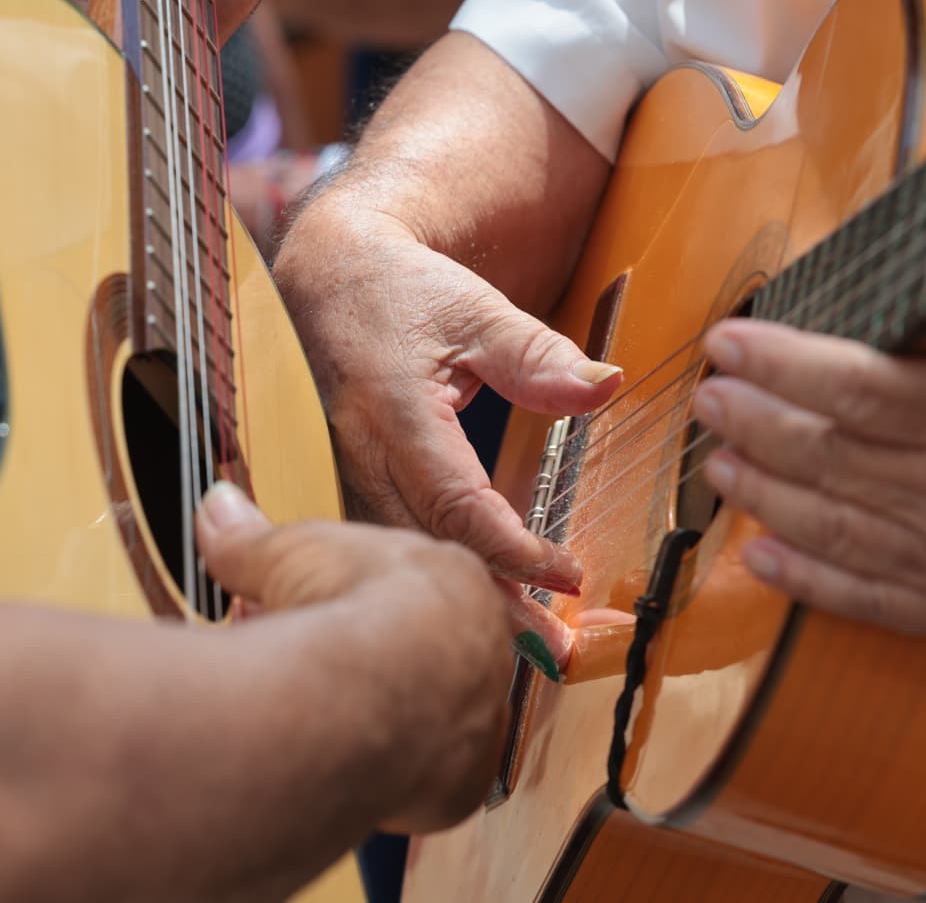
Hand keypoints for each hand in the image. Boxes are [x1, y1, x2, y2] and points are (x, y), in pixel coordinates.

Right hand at [195, 482, 513, 829]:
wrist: (376, 687)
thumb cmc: (347, 606)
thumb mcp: (288, 554)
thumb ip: (252, 538)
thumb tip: (218, 509)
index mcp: (456, 584)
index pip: (415, 593)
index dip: (358, 604)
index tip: (317, 616)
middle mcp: (483, 652)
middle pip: (426, 658)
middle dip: (370, 664)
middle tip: (313, 669)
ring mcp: (481, 718)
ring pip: (433, 720)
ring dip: (383, 721)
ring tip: (322, 723)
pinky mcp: (464, 781)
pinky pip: (430, 783)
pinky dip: (392, 779)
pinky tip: (348, 771)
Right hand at [274, 207, 622, 666]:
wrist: (320, 275)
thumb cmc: (396, 289)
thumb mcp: (474, 309)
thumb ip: (538, 356)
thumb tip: (605, 388)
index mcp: (395, 416)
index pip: (459, 506)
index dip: (514, 551)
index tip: (567, 575)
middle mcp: (359, 457)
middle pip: (429, 551)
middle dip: (492, 604)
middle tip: (553, 649)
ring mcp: (341, 475)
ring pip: (400, 559)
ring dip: (459, 602)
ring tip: (523, 644)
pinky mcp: (339, 482)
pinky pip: (381, 545)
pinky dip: (425, 578)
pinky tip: (461, 607)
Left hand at [691, 239, 925, 672]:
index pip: (852, 384)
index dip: (777, 360)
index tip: (729, 339)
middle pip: (821, 454)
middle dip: (749, 419)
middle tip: (707, 394)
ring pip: (828, 525)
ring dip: (759, 492)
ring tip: (717, 463)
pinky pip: (866, 599)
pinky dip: (806, 580)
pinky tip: (762, 559)